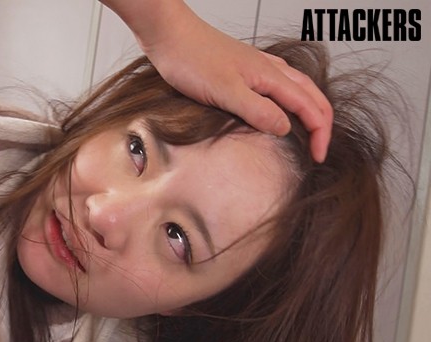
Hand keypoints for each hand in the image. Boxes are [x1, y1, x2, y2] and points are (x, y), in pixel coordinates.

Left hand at [103, 0, 332, 161]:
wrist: (170, 35)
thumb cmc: (191, 59)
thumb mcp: (225, 92)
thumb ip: (257, 110)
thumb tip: (285, 128)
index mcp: (271, 76)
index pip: (310, 106)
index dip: (319, 133)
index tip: (318, 157)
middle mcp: (271, 69)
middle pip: (311, 95)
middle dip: (320, 124)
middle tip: (319, 150)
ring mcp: (258, 67)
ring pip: (298, 88)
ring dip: (309, 110)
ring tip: (310, 133)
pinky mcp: (243, 69)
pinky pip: (279, 85)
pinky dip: (290, 100)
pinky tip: (279, 109)